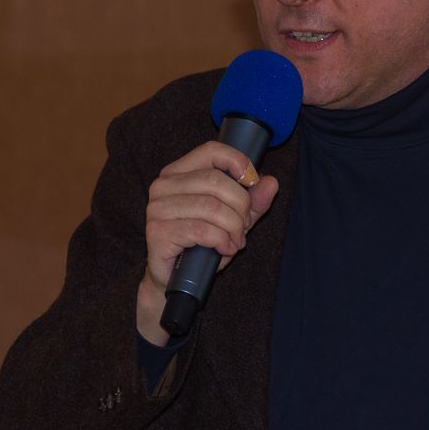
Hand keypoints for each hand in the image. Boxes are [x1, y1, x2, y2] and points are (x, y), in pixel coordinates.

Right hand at [136, 140, 278, 343]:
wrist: (173, 279)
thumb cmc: (201, 243)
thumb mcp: (233, 218)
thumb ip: (253, 201)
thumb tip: (271, 182)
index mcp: (179, 172)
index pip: (211, 150)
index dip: (238, 163)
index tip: (252, 183)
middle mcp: (163, 185)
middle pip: (215, 180)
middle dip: (240, 205)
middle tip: (244, 226)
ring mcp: (157, 208)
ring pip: (211, 206)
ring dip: (233, 227)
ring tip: (236, 241)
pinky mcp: (157, 232)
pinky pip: (201, 230)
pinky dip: (221, 240)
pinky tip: (225, 249)